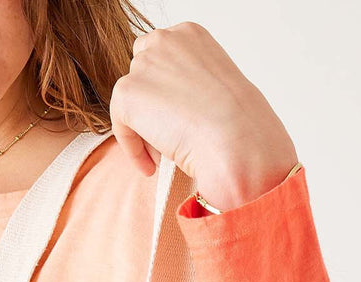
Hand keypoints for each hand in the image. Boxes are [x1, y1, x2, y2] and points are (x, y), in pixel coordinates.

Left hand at [108, 21, 298, 210]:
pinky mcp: (128, 93)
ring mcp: (145, 64)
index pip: (162, 57)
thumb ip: (189, 86)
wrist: (237, 142)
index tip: (177, 118)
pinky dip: (132, 149)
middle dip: (151, 105)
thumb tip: (169, 108)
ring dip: (144, 129)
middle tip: (167, 138)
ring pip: (131, 101)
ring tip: (165, 155)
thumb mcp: (218, 91)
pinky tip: (151, 167)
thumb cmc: (241, 126)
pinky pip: (120, 123)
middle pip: (141, 74)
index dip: (165, 91)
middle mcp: (165, 40)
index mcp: (190, 34)